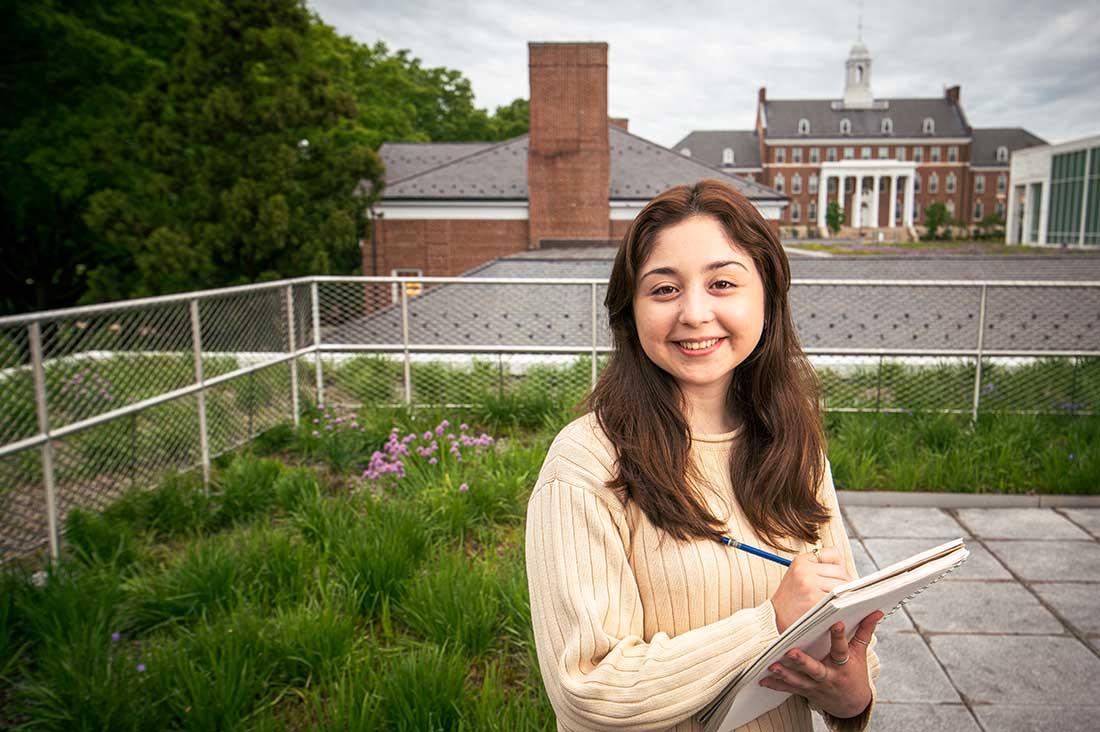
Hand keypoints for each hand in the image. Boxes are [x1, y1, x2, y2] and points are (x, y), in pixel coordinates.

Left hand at [758, 610, 883, 718]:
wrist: (851, 706)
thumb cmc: (854, 674)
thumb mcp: (861, 654)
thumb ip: (865, 632)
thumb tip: (876, 611)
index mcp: (843, 665)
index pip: (842, 649)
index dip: (839, 636)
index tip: (836, 622)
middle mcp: (829, 676)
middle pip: (815, 669)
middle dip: (803, 661)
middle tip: (791, 652)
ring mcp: (816, 686)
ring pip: (799, 681)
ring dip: (785, 674)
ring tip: (772, 666)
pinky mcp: (806, 692)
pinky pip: (789, 689)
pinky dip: (776, 685)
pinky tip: (762, 680)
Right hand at [770, 547, 849, 633]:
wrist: (774, 620)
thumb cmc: (790, 602)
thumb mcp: (797, 577)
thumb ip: (818, 570)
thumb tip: (848, 574)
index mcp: (800, 561)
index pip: (833, 554)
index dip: (838, 567)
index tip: (836, 578)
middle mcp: (804, 569)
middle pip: (841, 572)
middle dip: (845, 585)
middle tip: (839, 597)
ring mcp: (809, 583)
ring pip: (842, 586)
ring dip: (844, 597)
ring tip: (835, 604)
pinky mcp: (814, 599)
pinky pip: (838, 599)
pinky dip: (841, 606)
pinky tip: (834, 611)